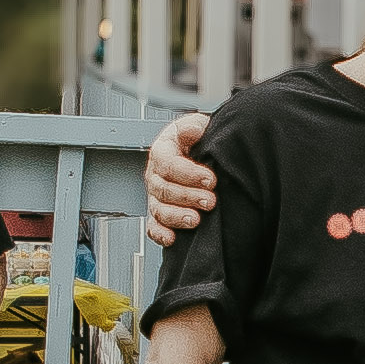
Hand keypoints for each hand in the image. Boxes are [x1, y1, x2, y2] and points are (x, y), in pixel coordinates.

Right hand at [142, 110, 219, 243]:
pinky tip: (172, 238)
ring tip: (196, 220)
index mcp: (162, 150)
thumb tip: (192, 131)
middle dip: (188, 196)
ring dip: (177, 216)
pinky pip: (153, 226)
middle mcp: (155, 174)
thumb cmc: (200, 139)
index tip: (210, 179)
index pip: (167, 163)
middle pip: (163, 188)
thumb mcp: (198, 125)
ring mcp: (156, 195)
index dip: (188, 173)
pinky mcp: (160, 213)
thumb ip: (193, 127)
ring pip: (158, 209)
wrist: (204, 151)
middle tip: (210, 200)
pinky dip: (160, 234)